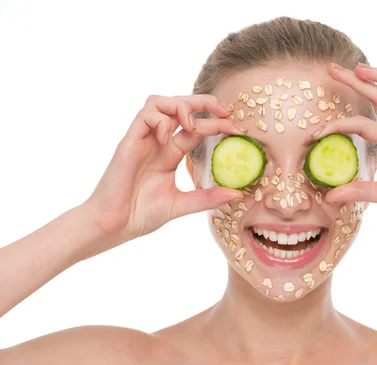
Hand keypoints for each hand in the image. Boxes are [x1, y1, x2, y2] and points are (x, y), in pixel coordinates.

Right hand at [83, 94, 244, 242]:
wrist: (113, 225)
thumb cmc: (140, 214)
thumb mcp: (182, 204)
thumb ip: (207, 197)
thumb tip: (236, 193)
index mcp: (170, 153)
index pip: (196, 128)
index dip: (217, 124)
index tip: (237, 130)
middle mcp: (157, 142)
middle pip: (179, 106)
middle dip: (204, 102)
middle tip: (226, 113)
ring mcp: (143, 140)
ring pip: (159, 102)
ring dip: (180, 105)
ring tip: (192, 123)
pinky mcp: (129, 142)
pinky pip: (144, 116)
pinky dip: (159, 120)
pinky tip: (167, 137)